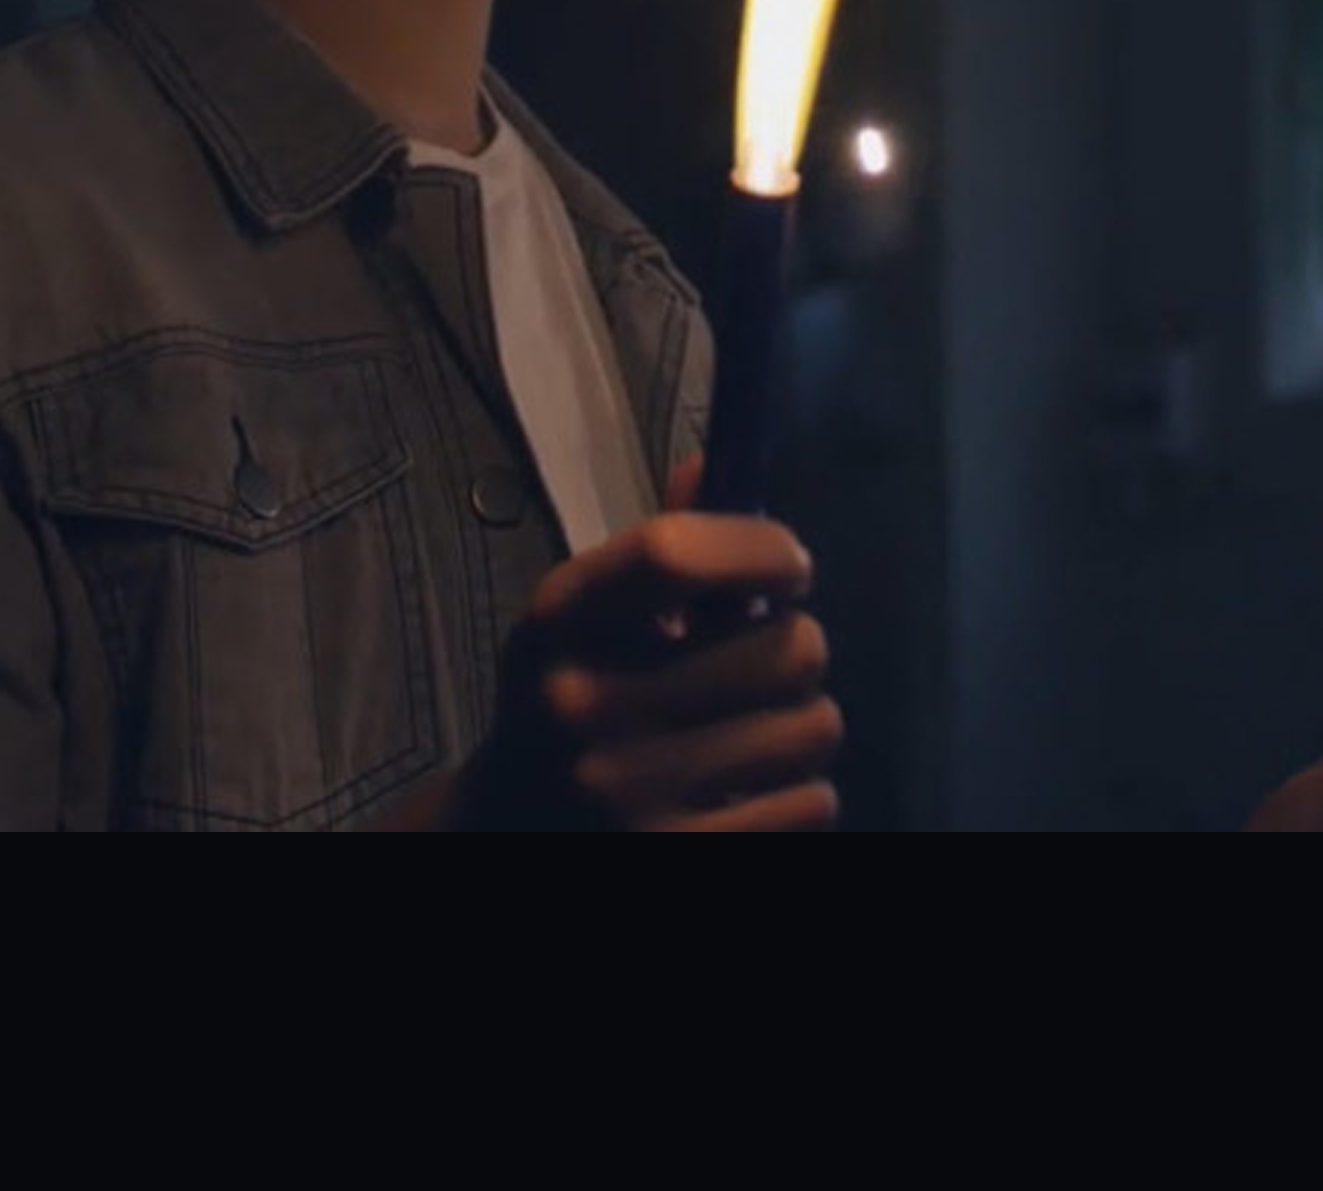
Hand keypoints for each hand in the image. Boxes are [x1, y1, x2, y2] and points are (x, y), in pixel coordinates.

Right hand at [451, 455, 841, 831]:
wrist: (507, 827)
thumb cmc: (578, 695)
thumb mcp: (591, 617)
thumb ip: (661, 551)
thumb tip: (715, 466)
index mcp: (561, 620)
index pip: (675, 552)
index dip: (762, 547)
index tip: (790, 569)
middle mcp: (584, 705)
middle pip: (788, 647)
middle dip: (796, 649)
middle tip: (763, 666)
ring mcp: (627, 794)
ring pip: (815, 728)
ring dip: (802, 726)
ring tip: (752, 731)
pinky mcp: (674, 856)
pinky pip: (811, 803)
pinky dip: (797, 796)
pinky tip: (747, 792)